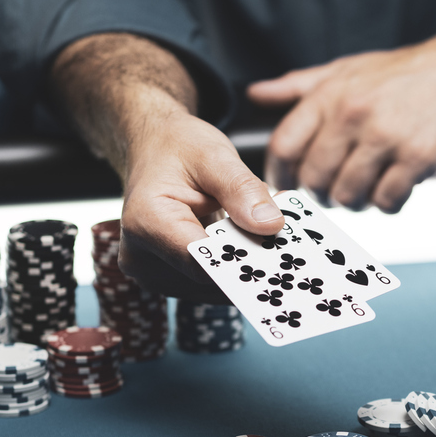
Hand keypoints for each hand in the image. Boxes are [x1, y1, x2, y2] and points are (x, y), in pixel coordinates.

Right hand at [49, 33, 282, 299]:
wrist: (153, 150)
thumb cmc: (176, 148)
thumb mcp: (213, 154)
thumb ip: (242, 189)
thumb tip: (271, 225)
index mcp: (147, 222)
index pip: (202, 261)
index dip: (244, 264)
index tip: (283, 261)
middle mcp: (143, 257)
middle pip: (209, 280)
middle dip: (251, 267)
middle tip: (293, 254)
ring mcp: (154, 274)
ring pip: (213, 288)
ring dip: (245, 269)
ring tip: (272, 243)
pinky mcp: (168, 280)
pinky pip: (208, 284)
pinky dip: (234, 268)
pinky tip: (253, 248)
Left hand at [248, 0, 435, 212]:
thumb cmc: (405, 72)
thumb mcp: (347, 69)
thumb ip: (300, 86)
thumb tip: (255, 93)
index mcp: (332, 95)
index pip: (285, 146)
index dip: (281, 176)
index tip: (288, 187)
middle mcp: (354, 115)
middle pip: (314, 179)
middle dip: (321, 194)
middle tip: (336, 191)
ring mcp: (387, 137)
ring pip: (348, 195)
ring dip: (355, 202)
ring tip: (367, 189)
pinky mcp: (419, 158)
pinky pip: (387, 201)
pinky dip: (388, 203)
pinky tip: (396, 188)